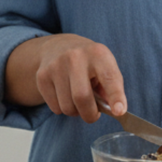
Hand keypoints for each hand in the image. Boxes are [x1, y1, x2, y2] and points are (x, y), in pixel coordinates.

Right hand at [5, 33, 126, 123]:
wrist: (59, 46)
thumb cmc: (90, 62)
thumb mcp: (106, 66)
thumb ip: (113, 88)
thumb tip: (116, 111)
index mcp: (98, 54)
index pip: (109, 77)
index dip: (116, 96)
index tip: (119, 111)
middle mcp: (76, 56)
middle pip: (82, 97)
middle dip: (90, 114)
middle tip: (93, 115)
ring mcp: (56, 65)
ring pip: (67, 107)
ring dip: (76, 112)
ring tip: (78, 99)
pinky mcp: (42, 76)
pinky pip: (55, 108)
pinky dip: (62, 109)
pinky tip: (65, 95)